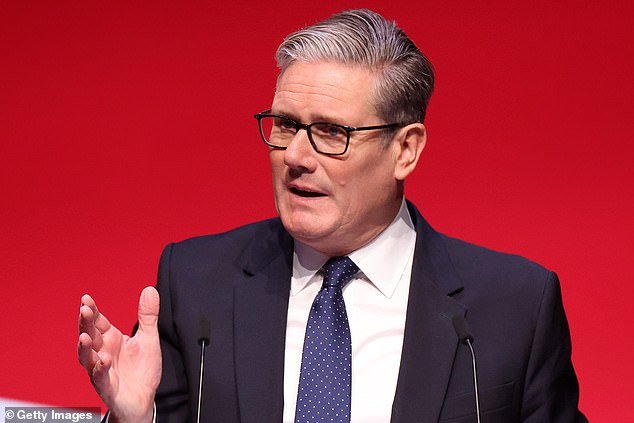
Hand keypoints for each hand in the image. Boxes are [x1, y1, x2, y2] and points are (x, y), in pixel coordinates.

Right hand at [78, 287, 160, 422]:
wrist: (144, 400)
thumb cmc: (141, 371)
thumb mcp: (148, 338)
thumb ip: (148, 316)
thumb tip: (149, 290)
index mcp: (111, 340)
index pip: (97, 322)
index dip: (92, 311)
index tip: (86, 299)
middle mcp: (102, 353)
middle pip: (89, 336)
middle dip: (85, 324)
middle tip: (83, 310)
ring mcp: (102, 370)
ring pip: (87, 358)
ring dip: (84, 348)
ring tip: (85, 336)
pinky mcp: (107, 387)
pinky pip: (100, 378)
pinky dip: (100, 370)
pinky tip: (103, 360)